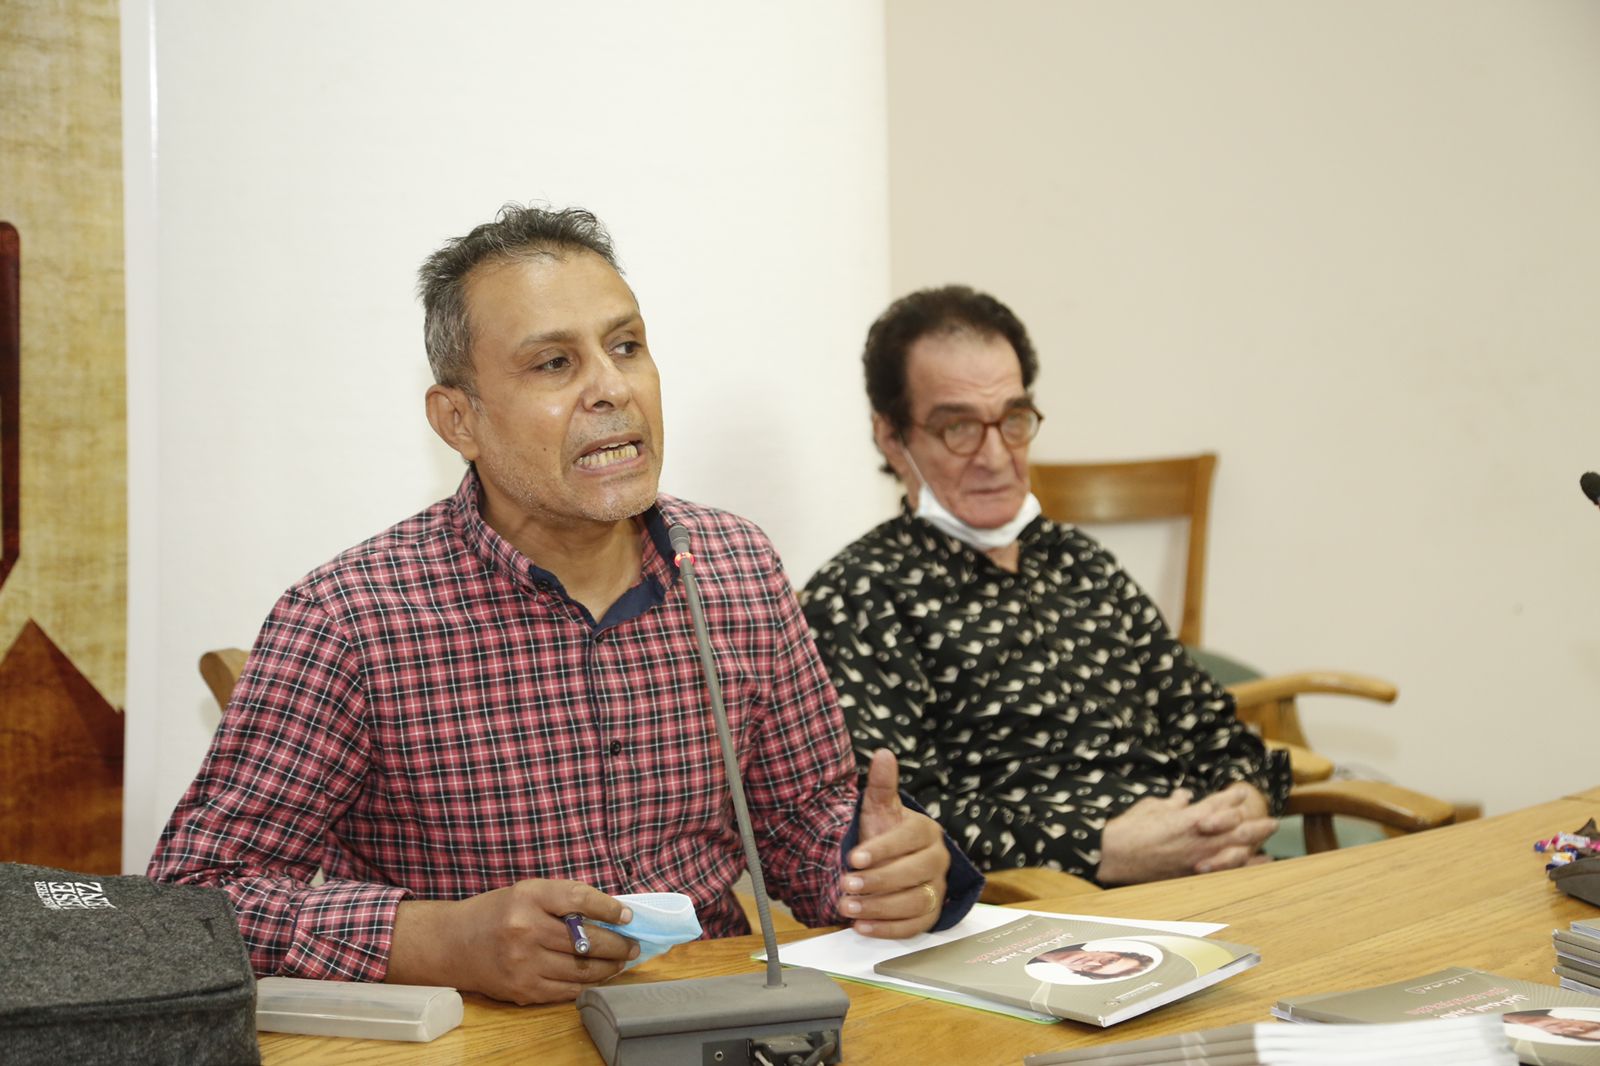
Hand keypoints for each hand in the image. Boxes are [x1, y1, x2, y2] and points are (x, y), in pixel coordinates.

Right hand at [387, 879, 637, 1003]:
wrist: (454, 944)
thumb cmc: (498, 912)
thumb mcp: (528, 892)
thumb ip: (564, 900)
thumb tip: (612, 914)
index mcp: (529, 897)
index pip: (580, 899)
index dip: (609, 908)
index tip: (628, 916)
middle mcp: (526, 930)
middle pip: (586, 940)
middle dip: (618, 945)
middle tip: (633, 946)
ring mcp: (524, 963)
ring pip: (582, 969)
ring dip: (609, 967)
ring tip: (621, 962)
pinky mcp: (523, 989)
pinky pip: (567, 990)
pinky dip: (588, 984)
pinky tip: (598, 977)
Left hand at [838, 749, 950, 937]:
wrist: (888, 862)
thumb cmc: (882, 833)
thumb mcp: (878, 810)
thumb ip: (882, 785)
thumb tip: (883, 754)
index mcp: (927, 832)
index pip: (910, 838)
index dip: (882, 849)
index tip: (854, 858)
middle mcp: (937, 860)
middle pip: (914, 873)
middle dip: (877, 881)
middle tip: (845, 885)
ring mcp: (936, 889)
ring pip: (915, 901)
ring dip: (879, 908)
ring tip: (848, 908)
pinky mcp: (930, 914)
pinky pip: (914, 927)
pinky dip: (887, 930)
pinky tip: (862, 927)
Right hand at [1096, 783, 1276, 885]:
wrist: (1114, 855)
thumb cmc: (1129, 828)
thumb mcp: (1152, 806)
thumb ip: (1172, 803)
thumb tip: (1184, 797)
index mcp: (1190, 817)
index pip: (1218, 805)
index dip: (1232, 799)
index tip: (1242, 793)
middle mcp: (1200, 838)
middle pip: (1237, 830)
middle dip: (1256, 825)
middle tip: (1273, 822)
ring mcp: (1198, 858)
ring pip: (1236, 850)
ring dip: (1255, 845)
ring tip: (1268, 847)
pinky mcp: (1192, 874)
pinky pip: (1225, 871)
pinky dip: (1242, 867)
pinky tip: (1254, 866)